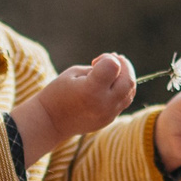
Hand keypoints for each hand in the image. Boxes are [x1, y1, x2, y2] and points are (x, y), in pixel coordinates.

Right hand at [13, 53, 136, 165]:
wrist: (50, 121)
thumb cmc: (58, 92)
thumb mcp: (74, 73)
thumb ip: (98, 68)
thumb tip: (118, 65)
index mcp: (91, 90)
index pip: (114, 66)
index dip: (108, 58)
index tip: (95, 62)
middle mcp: (103, 104)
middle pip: (129, 80)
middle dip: (123, 65)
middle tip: (110, 60)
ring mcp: (109, 114)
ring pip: (130, 91)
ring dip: (125, 76)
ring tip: (110, 71)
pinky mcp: (110, 119)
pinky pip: (125, 100)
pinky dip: (122, 88)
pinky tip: (109, 83)